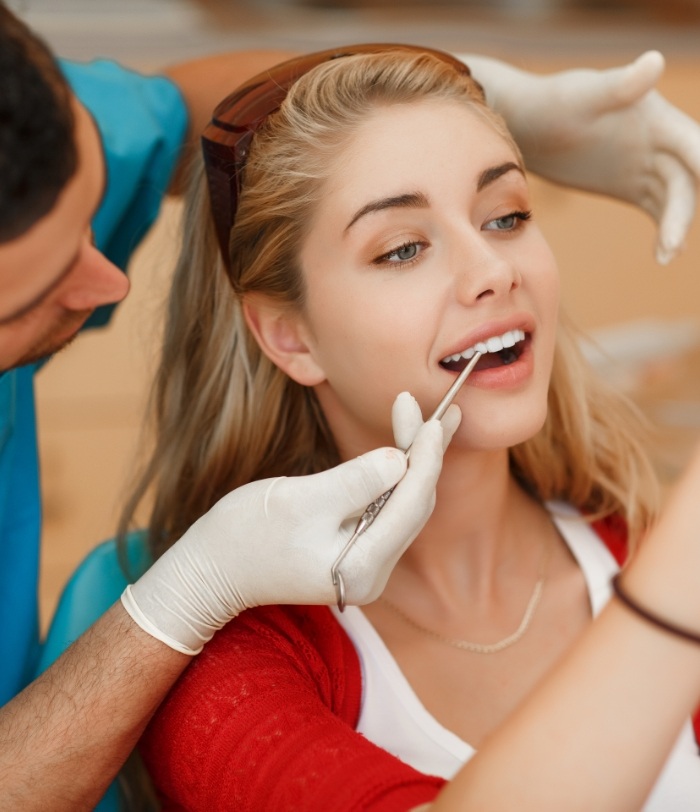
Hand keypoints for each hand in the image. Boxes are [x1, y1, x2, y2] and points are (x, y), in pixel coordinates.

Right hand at [121, 392, 460, 653]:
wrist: (211, 568)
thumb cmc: (245, 534)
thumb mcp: (298, 501)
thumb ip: (354, 482)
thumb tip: (400, 458)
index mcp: (363, 568)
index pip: (410, 505)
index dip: (425, 457)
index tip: (432, 416)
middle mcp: (374, 574)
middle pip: (415, 505)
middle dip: (426, 455)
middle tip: (441, 409)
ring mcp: (366, 566)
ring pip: (405, 506)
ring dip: (416, 462)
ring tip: (431, 419)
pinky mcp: (356, 552)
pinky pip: (388, 510)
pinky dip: (396, 476)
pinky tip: (406, 447)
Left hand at [465, 51, 699, 263]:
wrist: (531, 127)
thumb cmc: (555, 103)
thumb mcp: (583, 95)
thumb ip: (618, 85)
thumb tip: (654, 61)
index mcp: (658, 119)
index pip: (694, 145)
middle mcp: (662, 143)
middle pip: (687, 180)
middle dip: (684, 212)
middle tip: (670, 246)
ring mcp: (649, 167)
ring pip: (677, 200)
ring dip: (676, 228)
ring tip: (665, 256)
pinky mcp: (634, 187)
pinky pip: (659, 210)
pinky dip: (666, 231)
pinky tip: (662, 256)